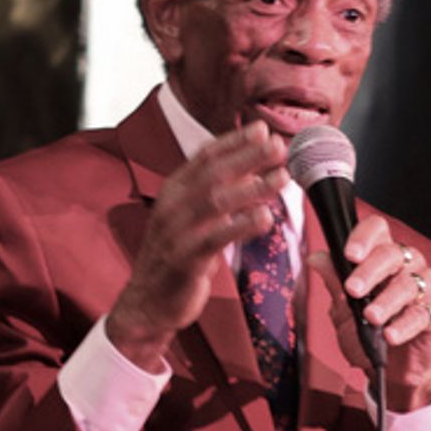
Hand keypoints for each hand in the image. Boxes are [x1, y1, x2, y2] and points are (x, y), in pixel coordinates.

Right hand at [105, 122, 287, 366]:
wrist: (148, 301)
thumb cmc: (178, 258)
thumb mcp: (194, 219)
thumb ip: (217, 196)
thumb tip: (252, 173)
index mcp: (174, 190)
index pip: (205, 157)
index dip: (234, 141)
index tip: (261, 128)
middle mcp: (173, 205)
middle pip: (214, 173)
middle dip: (248, 156)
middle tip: (278, 147)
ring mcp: (177, 231)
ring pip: (217, 201)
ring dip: (252, 188)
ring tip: (282, 178)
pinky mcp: (185, 259)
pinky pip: (216, 238)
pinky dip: (242, 226)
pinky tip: (265, 219)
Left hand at [312, 215, 430, 412]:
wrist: (390, 370)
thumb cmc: (367, 335)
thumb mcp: (343, 311)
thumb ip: (334, 284)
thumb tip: (316, 258)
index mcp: (381, 256)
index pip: (377, 230)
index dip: (364, 237)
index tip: (349, 254)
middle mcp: (407, 265)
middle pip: (392, 254)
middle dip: (370, 271)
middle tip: (353, 289)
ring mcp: (425, 286)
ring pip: (408, 285)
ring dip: (387, 301)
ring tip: (371, 318)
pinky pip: (423, 313)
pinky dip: (405, 325)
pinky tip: (391, 336)